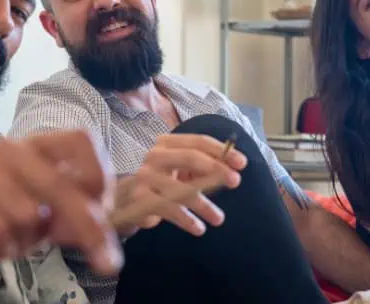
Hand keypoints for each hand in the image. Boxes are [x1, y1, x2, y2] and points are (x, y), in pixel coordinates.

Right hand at [0, 130, 122, 274]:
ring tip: (18, 236)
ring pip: (28, 214)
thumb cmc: (9, 211)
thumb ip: (82, 217)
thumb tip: (109, 238)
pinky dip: (4, 247)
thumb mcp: (54, 214)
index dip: (98, 174)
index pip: (81, 140)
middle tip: (107, 262)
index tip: (104, 208)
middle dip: (87, 226)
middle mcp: (14, 149)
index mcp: (43, 145)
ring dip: (30, 238)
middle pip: (59, 184)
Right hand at [113, 134, 245, 235]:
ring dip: (203, 204)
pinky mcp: (140, 199)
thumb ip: (206, 165)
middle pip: (189, 157)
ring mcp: (145, 177)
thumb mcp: (184, 170)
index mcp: (167, 143)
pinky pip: (168, 209)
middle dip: (215, 169)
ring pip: (180, 188)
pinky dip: (186, 219)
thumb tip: (235, 166)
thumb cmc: (163, 180)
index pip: (198, 142)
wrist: (127, 199)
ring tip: (219, 219)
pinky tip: (198, 228)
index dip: (221, 151)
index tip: (242, 164)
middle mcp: (155, 156)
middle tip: (235, 181)